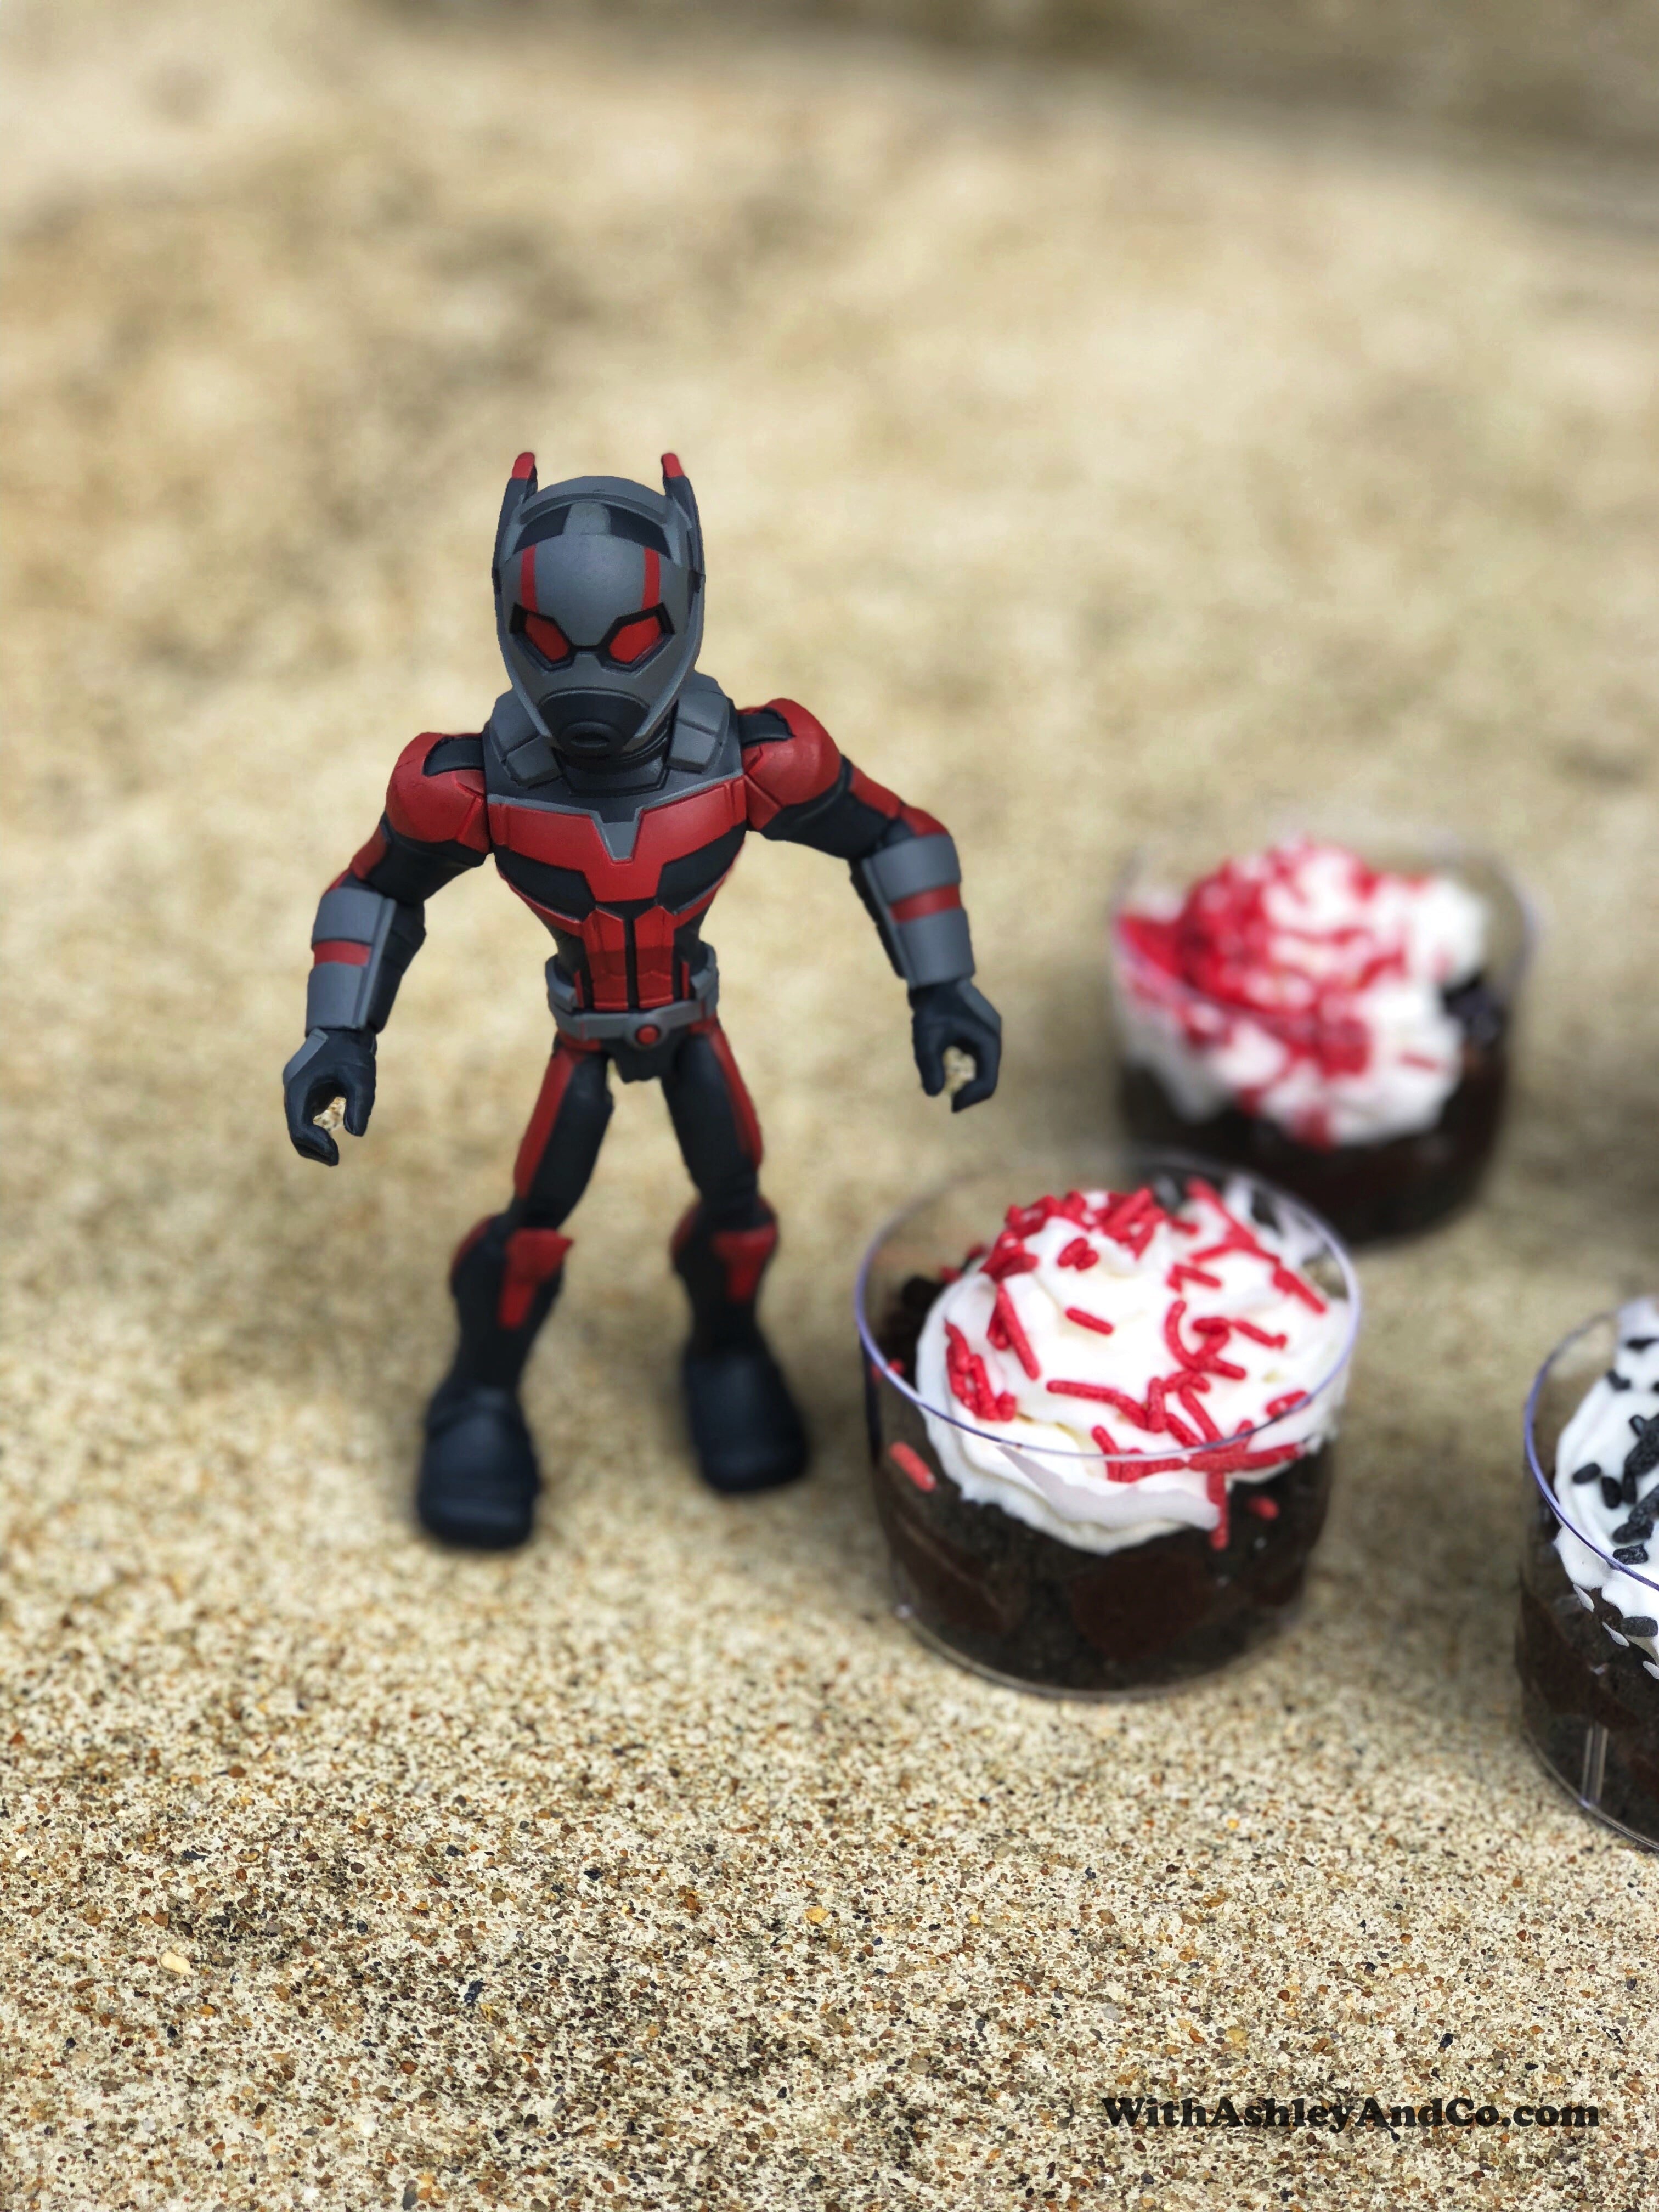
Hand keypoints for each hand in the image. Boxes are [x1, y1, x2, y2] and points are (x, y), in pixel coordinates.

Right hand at [282, 1027, 376, 1165]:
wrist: (343, 1030)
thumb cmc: (352, 1052)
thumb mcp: (362, 1076)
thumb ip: (360, 1103)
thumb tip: (356, 1134)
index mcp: (299, 1087)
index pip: (298, 1127)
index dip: (315, 1145)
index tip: (336, 1154)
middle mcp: (293, 1091)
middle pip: (294, 1132)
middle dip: (313, 1149)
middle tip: (336, 1159)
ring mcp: (297, 1093)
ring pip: (297, 1128)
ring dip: (313, 1144)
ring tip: (334, 1155)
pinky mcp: (306, 1094)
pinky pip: (304, 1120)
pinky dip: (314, 1134)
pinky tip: (331, 1141)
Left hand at [910, 980, 1001, 1111]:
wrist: (933, 976)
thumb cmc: (932, 1006)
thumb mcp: (927, 1038)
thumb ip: (930, 1066)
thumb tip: (934, 1093)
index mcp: (988, 1040)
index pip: (988, 1081)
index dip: (971, 1098)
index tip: (952, 1106)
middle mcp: (991, 1038)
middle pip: (986, 1075)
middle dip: (968, 1090)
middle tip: (949, 1100)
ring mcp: (984, 1033)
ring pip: (979, 1065)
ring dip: (964, 1077)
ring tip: (945, 1083)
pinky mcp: (975, 1029)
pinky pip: (972, 1054)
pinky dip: (961, 1064)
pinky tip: (943, 1065)